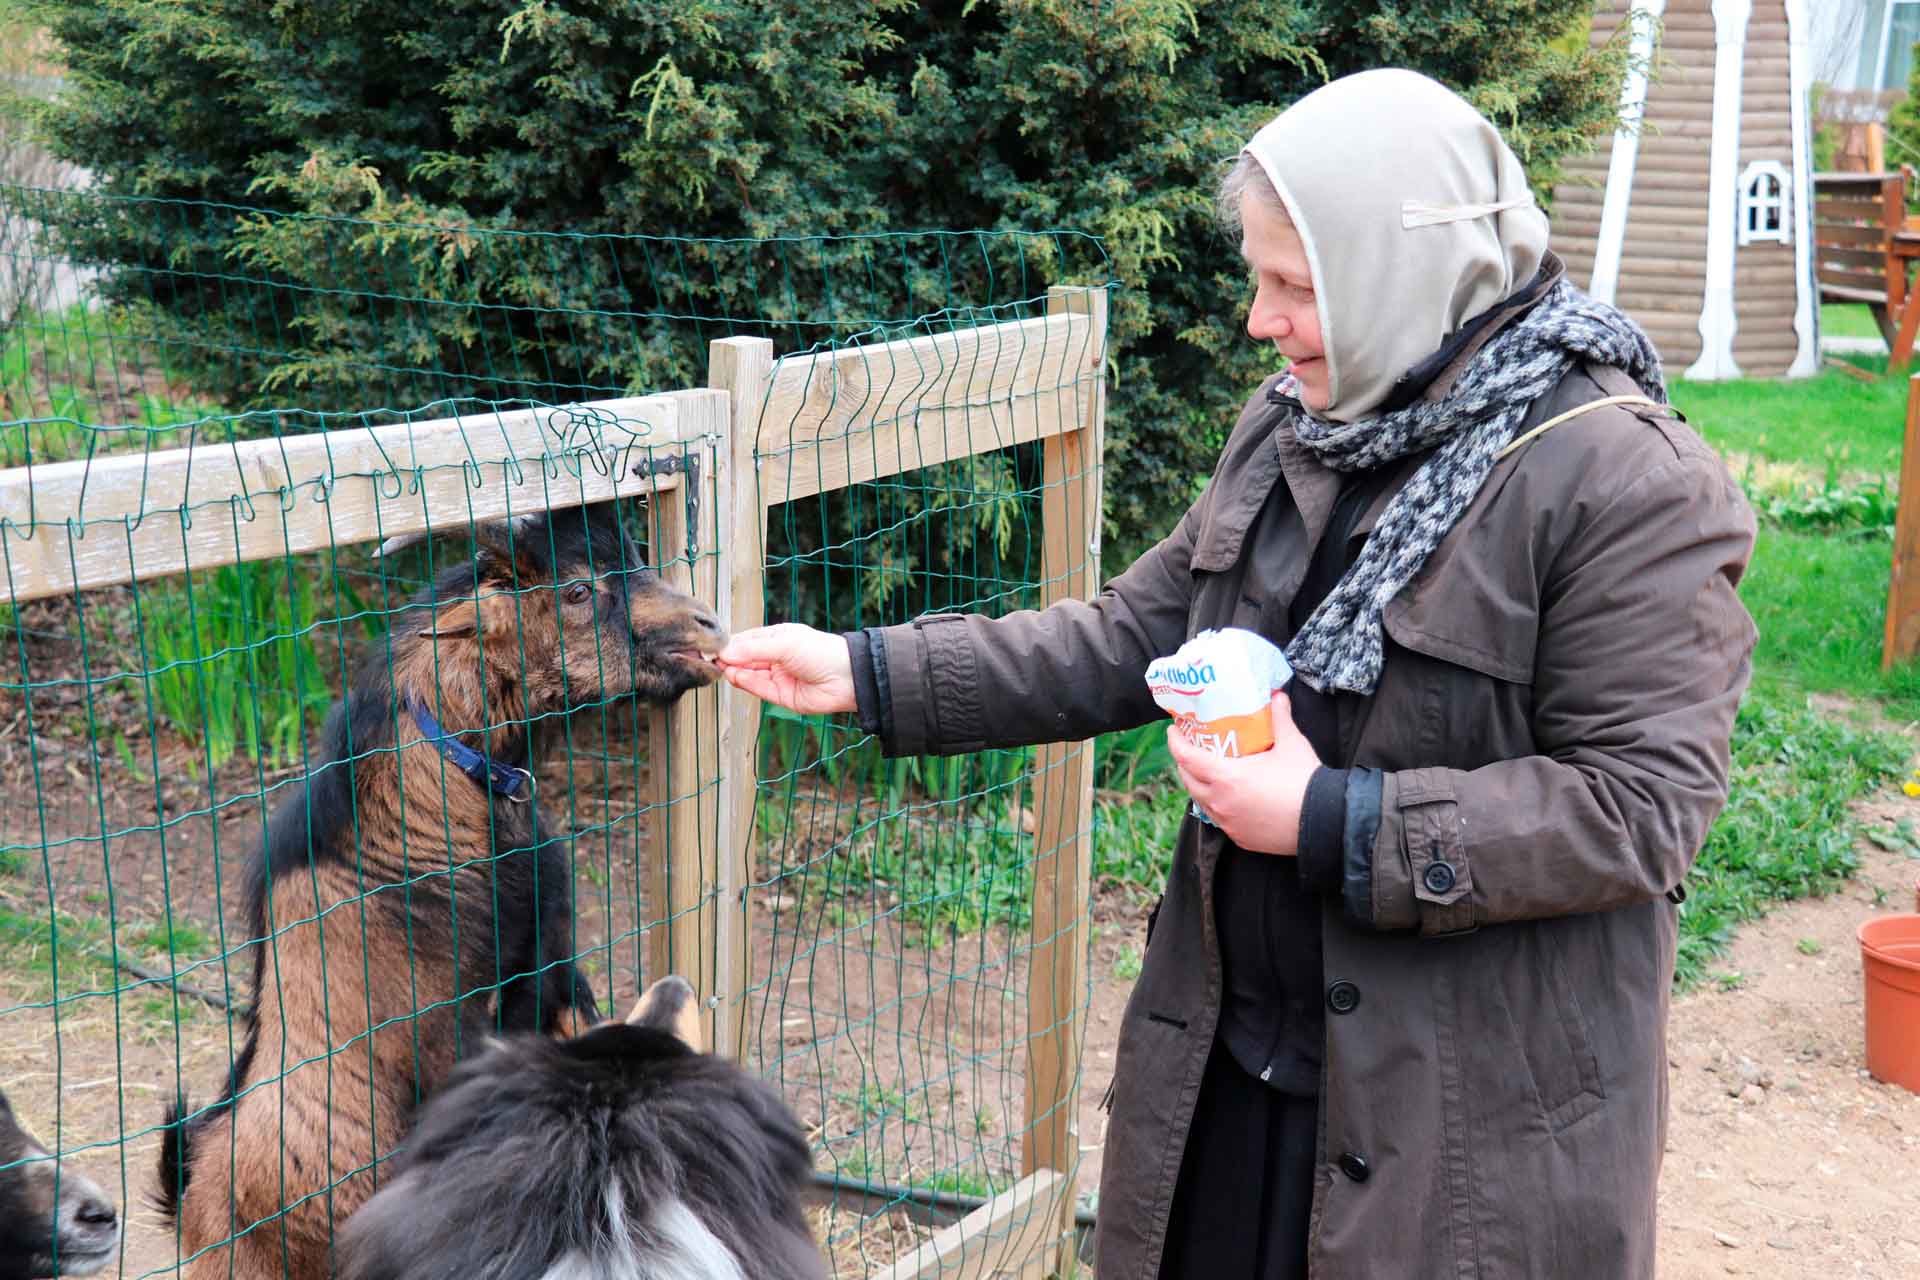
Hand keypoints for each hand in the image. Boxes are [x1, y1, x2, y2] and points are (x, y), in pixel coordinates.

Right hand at [714, 624, 855, 714]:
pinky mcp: (780, 696)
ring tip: (719, 665)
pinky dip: (744, 682)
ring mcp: (777, 677)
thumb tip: (726, 651)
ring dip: (734, 670)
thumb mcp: (785, 644)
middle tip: (710, 656)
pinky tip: (733, 675)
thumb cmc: (821, 652)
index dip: (730, 643)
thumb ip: (754, 649)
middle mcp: (775, 657)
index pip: (746, 640)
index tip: (712, 645)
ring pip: (748, 674)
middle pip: (744, 658)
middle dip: (728, 657)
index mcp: (778, 638)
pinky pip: (757, 688)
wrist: (847, 678)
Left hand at [1165, 691, 1321, 854]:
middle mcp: (1220, 802)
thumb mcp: (1292, 743)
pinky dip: (1217, 804)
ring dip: (1199, 784)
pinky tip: (1229, 796)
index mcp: (1226, 777)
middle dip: (1184, 762)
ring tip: (1208, 771)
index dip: (1175, 742)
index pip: (1186, 757)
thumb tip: (1277, 696)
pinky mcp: (1240, 838)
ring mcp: (1228, 823)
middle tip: (1191, 748)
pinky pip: (1219, 819)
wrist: (1325, 821)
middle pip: (1188, 779)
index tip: (1173, 731)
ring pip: (1201, 802)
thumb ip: (1280, 717)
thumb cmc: (1304, 781)